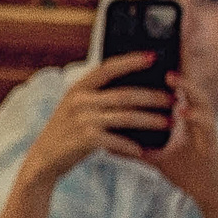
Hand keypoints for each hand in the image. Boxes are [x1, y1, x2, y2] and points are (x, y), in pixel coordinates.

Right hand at [22, 52, 172, 183]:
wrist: (43, 160)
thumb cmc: (66, 133)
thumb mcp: (75, 107)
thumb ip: (96, 96)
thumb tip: (132, 88)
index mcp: (78, 88)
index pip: (108, 67)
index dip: (131, 61)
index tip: (154, 56)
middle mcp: (80, 100)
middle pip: (125, 94)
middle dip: (153, 96)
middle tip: (174, 99)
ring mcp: (81, 120)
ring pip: (125, 117)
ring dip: (150, 120)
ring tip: (169, 122)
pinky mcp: (85, 140)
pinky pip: (116, 140)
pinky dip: (131, 145)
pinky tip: (143, 150)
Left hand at [138, 73, 217, 212]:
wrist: (208, 195)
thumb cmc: (188, 174)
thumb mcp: (157, 159)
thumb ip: (136, 150)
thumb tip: (109, 146)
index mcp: (188, 120)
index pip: (179, 92)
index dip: (167, 78)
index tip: (149, 65)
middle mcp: (200, 121)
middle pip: (191, 90)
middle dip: (177, 74)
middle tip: (157, 60)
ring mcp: (208, 131)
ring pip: (202, 102)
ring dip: (188, 89)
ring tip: (171, 77)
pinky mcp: (213, 144)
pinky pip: (206, 125)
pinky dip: (194, 116)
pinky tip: (181, 111)